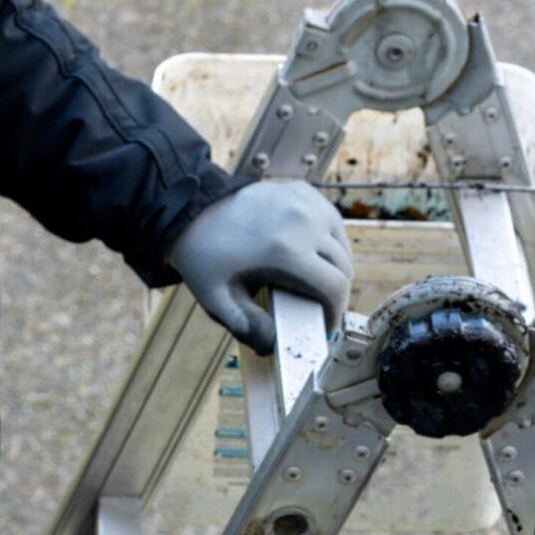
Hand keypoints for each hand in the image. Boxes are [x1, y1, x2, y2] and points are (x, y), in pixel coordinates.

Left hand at [167, 179, 353, 355]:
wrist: (191, 212)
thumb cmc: (205, 258)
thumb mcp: (218, 298)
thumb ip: (245, 325)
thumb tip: (272, 344)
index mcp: (286, 250)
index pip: (335, 287)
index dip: (336, 312)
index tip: (326, 325)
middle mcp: (303, 221)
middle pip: (343, 266)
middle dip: (336, 292)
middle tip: (320, 307)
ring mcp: (305, 202)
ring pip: (342, 243)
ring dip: (336, 266)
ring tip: (318, 283)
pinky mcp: (303, 190)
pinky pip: (331, 222)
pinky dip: (329, 240)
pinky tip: (312, 254)